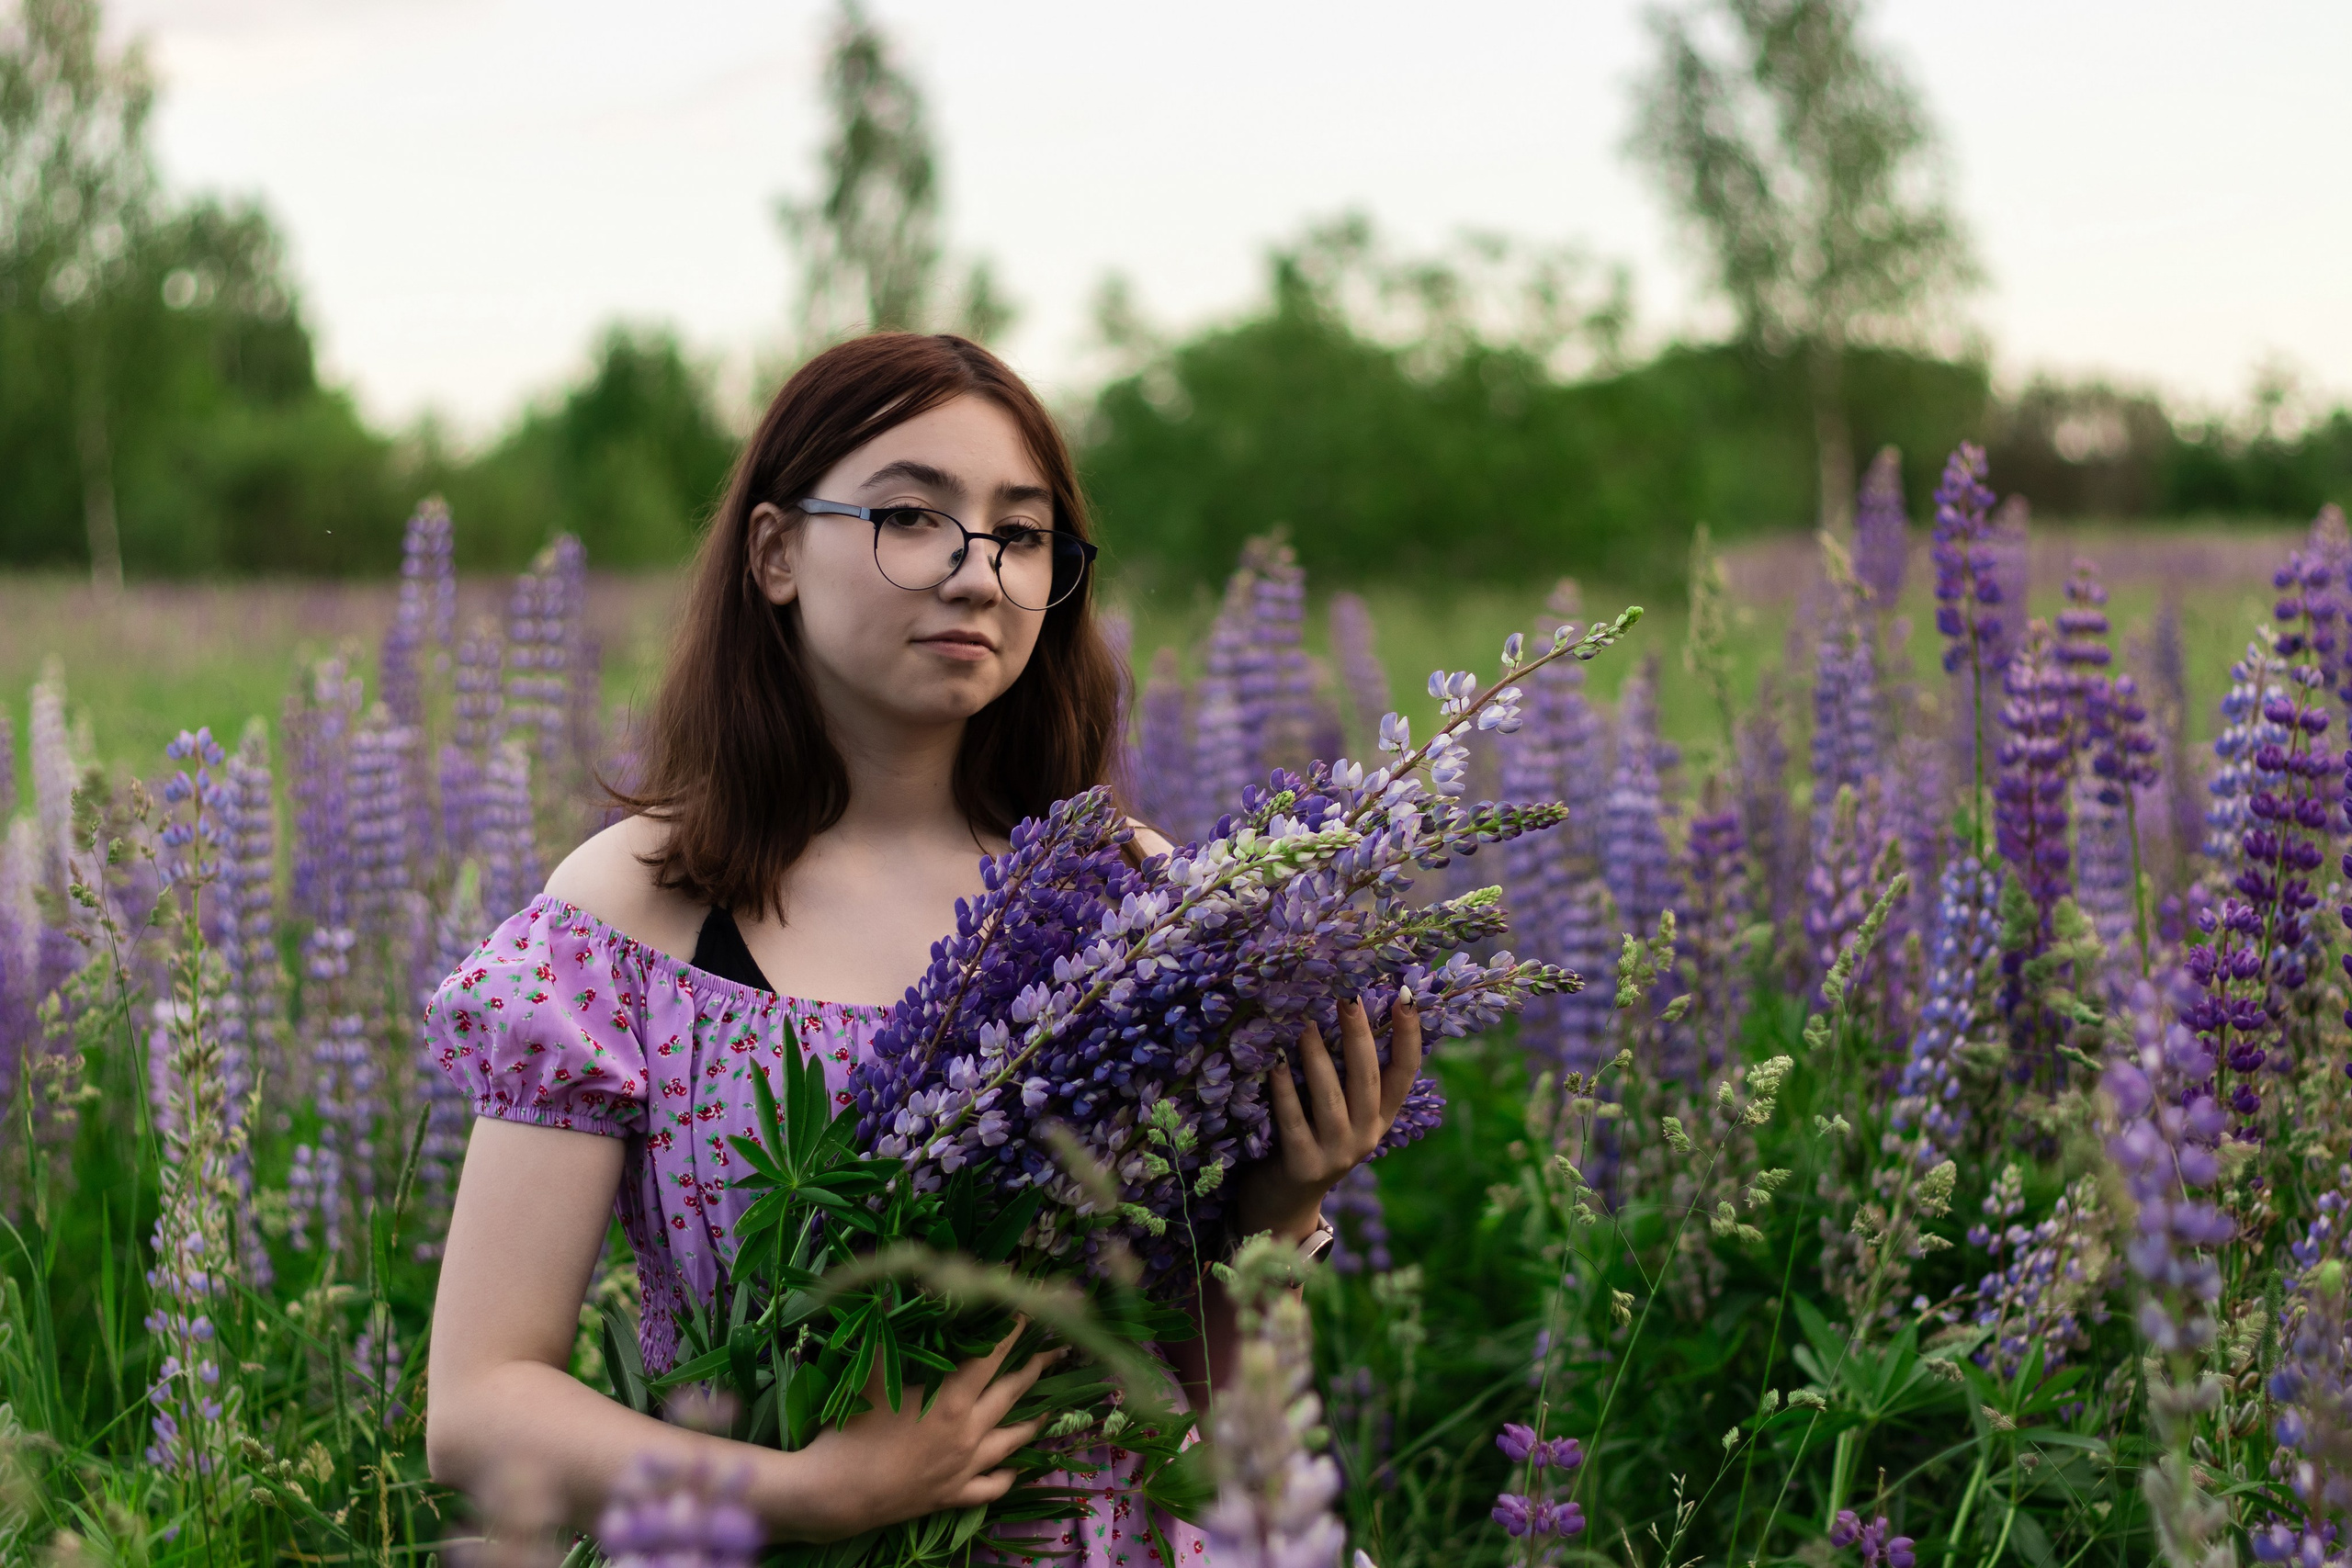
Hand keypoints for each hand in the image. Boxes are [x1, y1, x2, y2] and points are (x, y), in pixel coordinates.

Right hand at [779, 1324, 1060, 1541]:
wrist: (836, 1496)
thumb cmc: (852, 1434)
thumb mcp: (868, 1380)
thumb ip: (884, 1339)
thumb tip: (885, 1297)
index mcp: (950, 1401)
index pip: (991, 1357)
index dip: (1010, 1332)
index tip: (1026, 1311)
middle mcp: (968, 1433)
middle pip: (1011, 1394)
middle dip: (1035, 1369)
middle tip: (1056, 1351)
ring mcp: (964, 1468)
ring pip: (1011, 1442)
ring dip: (1031, 1423)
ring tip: (1048, 1410)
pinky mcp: (953, 1495)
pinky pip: (991, 1486)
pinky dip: (1007, 1476)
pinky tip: (1015, 1469)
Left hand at [1235, 995, 1423, 1243]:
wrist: (1284, 1203)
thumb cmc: (1311, 1138)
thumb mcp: (1340, 1111)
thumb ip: (1347, 1075)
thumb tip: (1345, 1010)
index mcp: (1381, 1118)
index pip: (1405, 1074)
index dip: (1409, 1037)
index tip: (1405, 998)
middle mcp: (1366, 1136)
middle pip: (1368, 1080)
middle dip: (1359, 1035)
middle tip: (1346, 997)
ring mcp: (1336, 1154)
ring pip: (1332, 1099)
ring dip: (1318, 1058)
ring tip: (1305, 1024)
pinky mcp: (1304, 1166)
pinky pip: (1294, 1121)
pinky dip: (1285, 1091)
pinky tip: (1275, 1065)